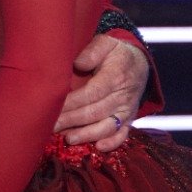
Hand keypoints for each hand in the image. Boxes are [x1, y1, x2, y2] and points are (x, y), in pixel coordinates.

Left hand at [55, 34, 147, 150]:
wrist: (140, 63)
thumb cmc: (115, 53)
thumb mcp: (107, 43)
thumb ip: (93, 51)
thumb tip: (78, 63)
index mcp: (115, 76)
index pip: (91, 93)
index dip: (72, 103)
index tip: (53, 108)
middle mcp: (122, 96)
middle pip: (96, 112)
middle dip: (72, 121)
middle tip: (51, 127)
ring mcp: (127, 109)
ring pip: (108, 126)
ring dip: (88, 134)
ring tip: (69, 139)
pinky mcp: (129, 119)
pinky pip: (123, 133)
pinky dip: (113, 142)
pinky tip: (99, 148)